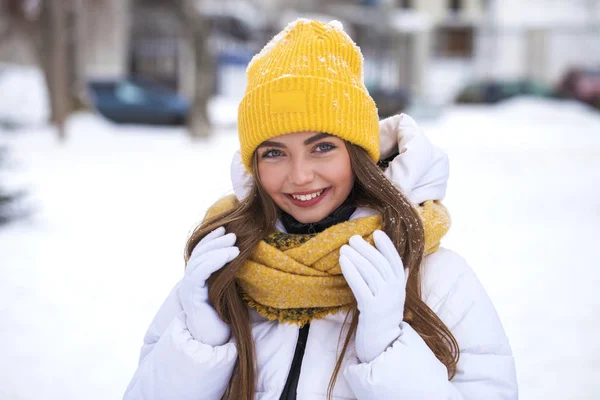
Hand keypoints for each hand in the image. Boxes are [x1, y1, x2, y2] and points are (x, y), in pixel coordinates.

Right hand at [179, 226, 238, 345]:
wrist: (214, 342)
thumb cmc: (225, 319)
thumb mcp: (229, 291)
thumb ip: (229, 276)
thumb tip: (244, 256)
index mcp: (197, 280)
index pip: (200, 253)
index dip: (210, 239)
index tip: (225, 229)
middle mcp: (190, 282)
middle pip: (198, 253)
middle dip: (215, 240)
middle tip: (232, 234)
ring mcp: (188, 288)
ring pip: (199, 260)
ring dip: (217, 248)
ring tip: (235, 244)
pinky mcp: (191, 295)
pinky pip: (200, 272)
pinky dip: (215, 260)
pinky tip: (231, 255)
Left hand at [340, 230, 407, 362]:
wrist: (381, 343)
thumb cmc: (383, 316)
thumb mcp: (393, 296)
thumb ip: (396, 280)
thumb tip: (399, 264)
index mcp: (401, 286)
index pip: (395, 260)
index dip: (387, 246)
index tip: (377, 232)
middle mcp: (395, 291)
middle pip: (380, 264)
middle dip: (366, 249)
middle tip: (352, 238)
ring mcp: (384, 300)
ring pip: (370, 272)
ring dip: (356, 257)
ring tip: (344, 248)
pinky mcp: (371, 309)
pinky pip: (360, 286)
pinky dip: (351, 271)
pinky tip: (343, 261)